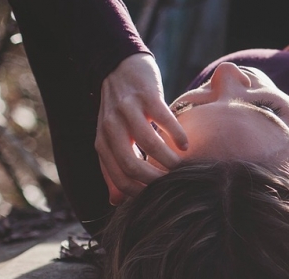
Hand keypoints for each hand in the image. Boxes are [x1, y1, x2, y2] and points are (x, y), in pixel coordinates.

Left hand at [97, 53, 185, 204]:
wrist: (119, 67)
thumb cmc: (121, 110)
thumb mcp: (111, 139)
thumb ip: (112, 168)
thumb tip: (115, 202)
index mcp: (103, 142)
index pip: (119, 177)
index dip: (140, 192)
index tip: (159, 195)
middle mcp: (111, 127)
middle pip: (131, 164)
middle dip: (155, 179)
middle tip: (173, 183)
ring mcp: (129, 110)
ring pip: (149, 143)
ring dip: (169, 159)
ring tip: (182, 165)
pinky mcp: (147, 95)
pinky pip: (164, 120)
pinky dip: (177, 135)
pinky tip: (186, 144)